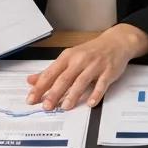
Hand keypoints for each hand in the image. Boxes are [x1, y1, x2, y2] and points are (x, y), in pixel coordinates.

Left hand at [25, 24, 147, 109]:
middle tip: (46, 106)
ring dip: (73, 94)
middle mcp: (80, 60)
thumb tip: (31, 80)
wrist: (116, 41)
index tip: (31, 98)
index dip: (40, 87)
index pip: (51, 73)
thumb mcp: (69, 57)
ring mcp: (95, 65)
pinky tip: (90, 103)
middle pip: (65, 78)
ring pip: (82, 81)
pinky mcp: (108, 71)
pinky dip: (96, 94)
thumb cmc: (91, 51)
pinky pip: (101, 84)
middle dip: (54, 93)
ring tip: (65, 106)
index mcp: (68, 56)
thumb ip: (51, 71)